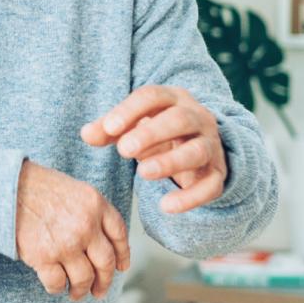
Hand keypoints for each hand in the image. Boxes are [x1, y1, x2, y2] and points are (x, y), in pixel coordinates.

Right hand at [15, 160, 130, 299]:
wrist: (5, 187)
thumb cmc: (34, 185)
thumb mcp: (72, 189)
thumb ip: (89, 211)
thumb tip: (97, 239)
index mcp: (95, 204)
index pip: (119, 235)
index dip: (123, 255)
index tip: (121, 266)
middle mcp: (86, 225)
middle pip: (106, 262)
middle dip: (105, 280)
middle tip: (100, 289)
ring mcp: (66, 243)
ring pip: (84, 278)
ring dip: (81, 290)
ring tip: (76, 294)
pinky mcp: (44, 257)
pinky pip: (57, 282)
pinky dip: (57, 288)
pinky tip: (55, 287)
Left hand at [82, 85, 226, 213]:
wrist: (199, 148)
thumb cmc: (159, 133)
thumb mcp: (132, 126)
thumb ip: (108, 130)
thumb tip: (86, 134)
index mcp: (174, 99)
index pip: (153, 96)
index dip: (131, 110)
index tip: (109, 127)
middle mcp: (197, 118)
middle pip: (180, 120)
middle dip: (152, 134)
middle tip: (124, 150)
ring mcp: (210, 145)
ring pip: (197, 151)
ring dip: (170, 162)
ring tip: (142, 173)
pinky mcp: (217, 173)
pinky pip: (211, 185)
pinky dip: (191, 197)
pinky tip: (166, 206)